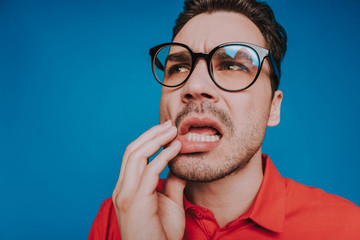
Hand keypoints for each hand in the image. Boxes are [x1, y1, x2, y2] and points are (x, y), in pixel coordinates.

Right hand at [112, 121, 185, 239]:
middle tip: (170, 124)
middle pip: (132, 150)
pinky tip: (176, 148)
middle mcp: (122, 188)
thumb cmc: (161, 233)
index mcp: (127, 187)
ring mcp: (126, 193)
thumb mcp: (170, 203)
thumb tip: (181, 165)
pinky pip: (149, 170)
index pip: (133, 155)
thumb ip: (173, 183)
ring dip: (155, 140)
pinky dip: (163, 156)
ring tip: (173, 131)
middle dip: (151, 134)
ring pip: (135, 155)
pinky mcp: (135, 200)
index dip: (148, 140)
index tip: (166, 130)